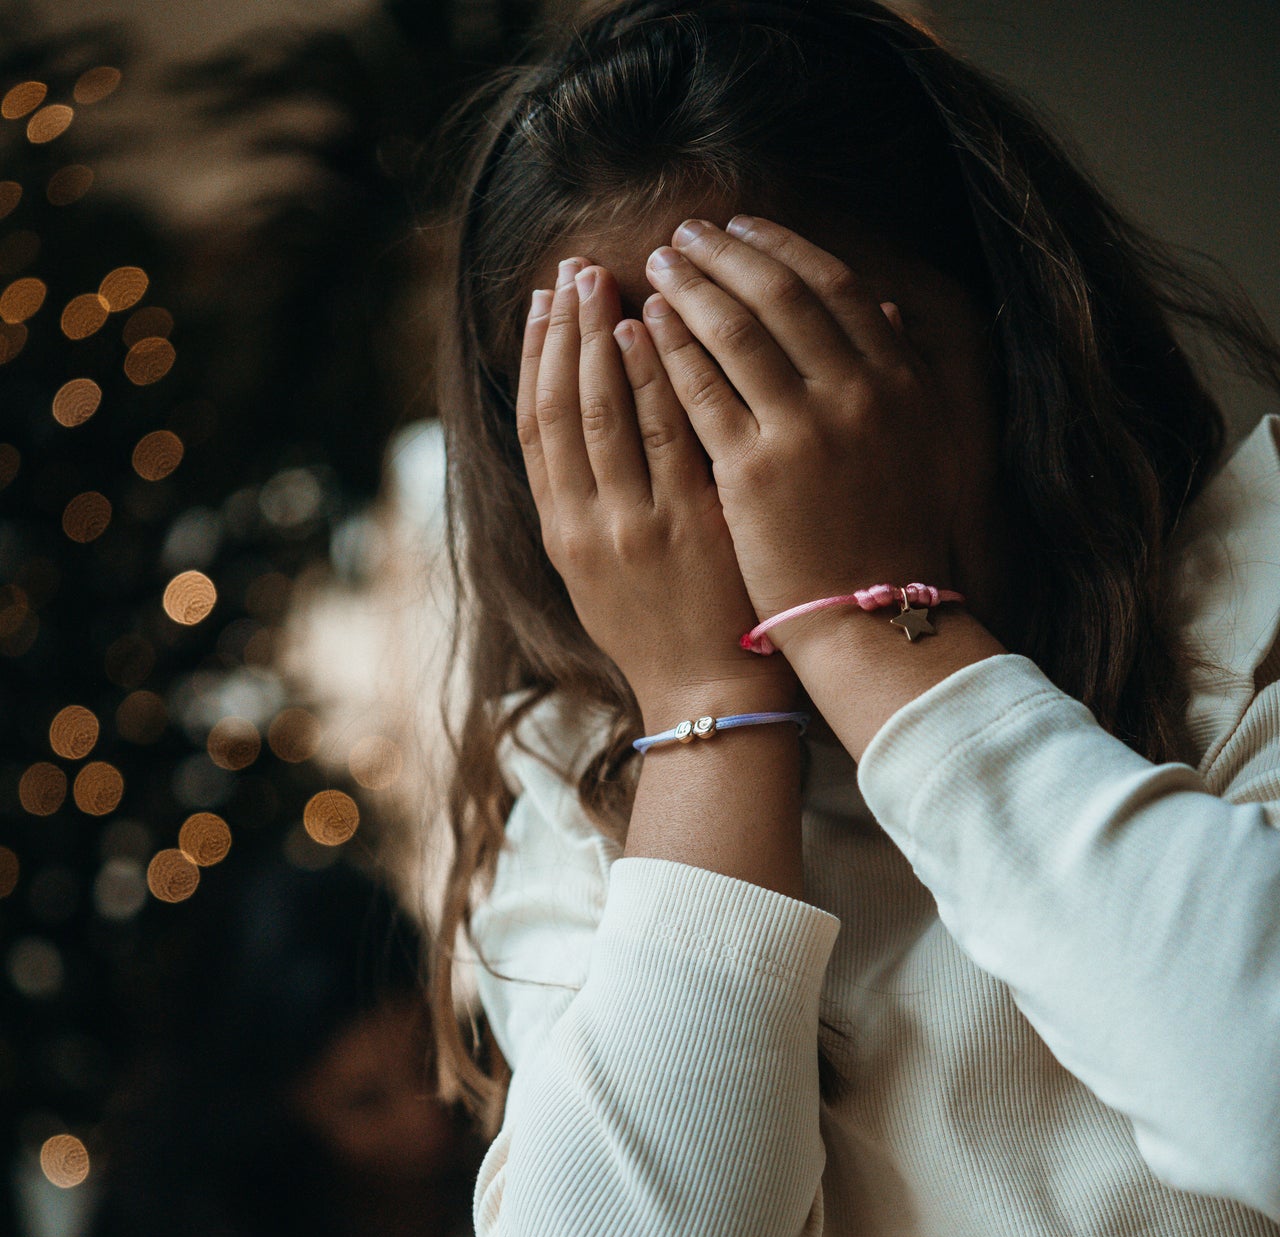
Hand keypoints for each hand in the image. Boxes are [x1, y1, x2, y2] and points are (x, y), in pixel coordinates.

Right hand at [517, 256, 798, 727]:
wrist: (708, 698)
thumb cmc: (664, 635)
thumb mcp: (601, 577)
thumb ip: (589, 505)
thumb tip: (581, 430)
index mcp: (562, 535)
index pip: (536, 426)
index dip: (534, 358)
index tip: (540, 302)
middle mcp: (589, 525)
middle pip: (566, 407)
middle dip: (566, 331)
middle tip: (574, 268)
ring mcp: (639, 523)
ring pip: (607, 412)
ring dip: (605, 338)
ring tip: (608, 280)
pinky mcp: (689, 525)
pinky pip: (667, 434)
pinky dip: (655, 377)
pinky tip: (654, 328)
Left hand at [640, 217, 955, 650]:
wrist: (867, 618)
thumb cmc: (889, 535)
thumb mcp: (920, 443)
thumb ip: (902, 370)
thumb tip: (883, 304)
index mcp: (899, 381)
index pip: (832, 286)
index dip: (779, 247)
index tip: (739, 228)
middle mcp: (857, 395)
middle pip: (779, 296)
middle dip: (725, 255)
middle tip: (683, 235)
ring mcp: (804, 432)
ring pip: (736, 334)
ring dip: (691, 289)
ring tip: (654, 267)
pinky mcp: (754, 474)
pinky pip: (700, 393)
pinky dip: (670, 351)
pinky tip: (641, 329)